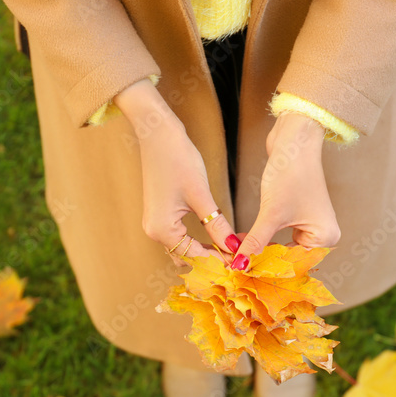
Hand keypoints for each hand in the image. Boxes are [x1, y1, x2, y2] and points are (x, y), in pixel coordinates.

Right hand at [114, 78, 239, 264]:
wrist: (157, 134)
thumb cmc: (178, 159)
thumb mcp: (201, 195)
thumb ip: (217, 225)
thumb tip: (233, 246)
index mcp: (162, 230)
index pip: (194, 257)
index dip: (219, 261)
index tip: (240, 262)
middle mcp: (155, 231)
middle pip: (186, 257)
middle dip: (211, 260)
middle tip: (237, 257)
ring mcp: (155, 223)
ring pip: (183, 248)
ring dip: (205, 251)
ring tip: (230, 248)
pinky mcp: (160, 214)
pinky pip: (180, 236)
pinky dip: (197, 240)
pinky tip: (217, 237)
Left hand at [230, 113, 339, 269]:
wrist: (294, 140)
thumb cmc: (291, 172)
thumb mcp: (272, 212)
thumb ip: (256, 241)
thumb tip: (240, 264)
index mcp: (326, 237)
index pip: (294, 264)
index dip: (267, 271)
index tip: (243, 277)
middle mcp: (322, 234)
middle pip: (288, 259)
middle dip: (262, 262)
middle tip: (236, 270)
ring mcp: (310, 225)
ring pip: (281, 248)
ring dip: (259, 251)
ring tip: (236, 259)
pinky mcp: (297, 216)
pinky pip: (279, 236)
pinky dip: (262, 239)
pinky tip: (243, 244)